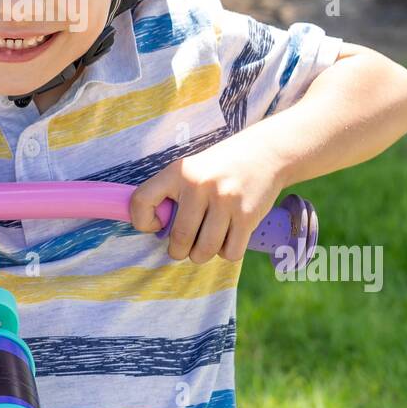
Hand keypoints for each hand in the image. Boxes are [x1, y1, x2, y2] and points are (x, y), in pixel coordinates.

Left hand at [128, 135, 284, 263]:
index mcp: (178, 172)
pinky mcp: (246, 215)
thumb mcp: (191, 170)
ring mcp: (224, 200)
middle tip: (184, 247)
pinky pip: (230, 252)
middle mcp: (199, 185)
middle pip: (179, 239)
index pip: (141, 201)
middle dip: (179, 251)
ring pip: (204, 251)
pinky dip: (227, 252)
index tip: (157, 224)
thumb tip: (156, 228)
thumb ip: (172, 194)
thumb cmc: (220, 167)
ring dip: (202, 255)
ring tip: (205, 245)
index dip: (142, 221)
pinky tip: (227, 239)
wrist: (265, 153)